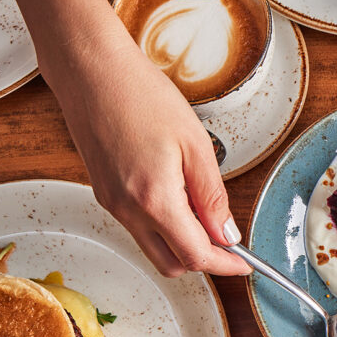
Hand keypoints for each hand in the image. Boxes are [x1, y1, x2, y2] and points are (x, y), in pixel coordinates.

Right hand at [41, 22, 250, 276]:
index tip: (244, 263)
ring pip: (153, 248)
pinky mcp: (104, 194)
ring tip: (205, 212)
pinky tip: (180, 199)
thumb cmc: (141, 95)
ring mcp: (111, 204)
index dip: (225, 265)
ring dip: (183, 243)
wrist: (91, 71)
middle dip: (204, 260)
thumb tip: (227, 234)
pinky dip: (164, 226)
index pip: (195, 255)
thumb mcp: (196, 145)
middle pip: (171, 263)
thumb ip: (213, 197)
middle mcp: (127, 210)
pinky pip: (138, 227)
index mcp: (154, 199)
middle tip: (229, 241)